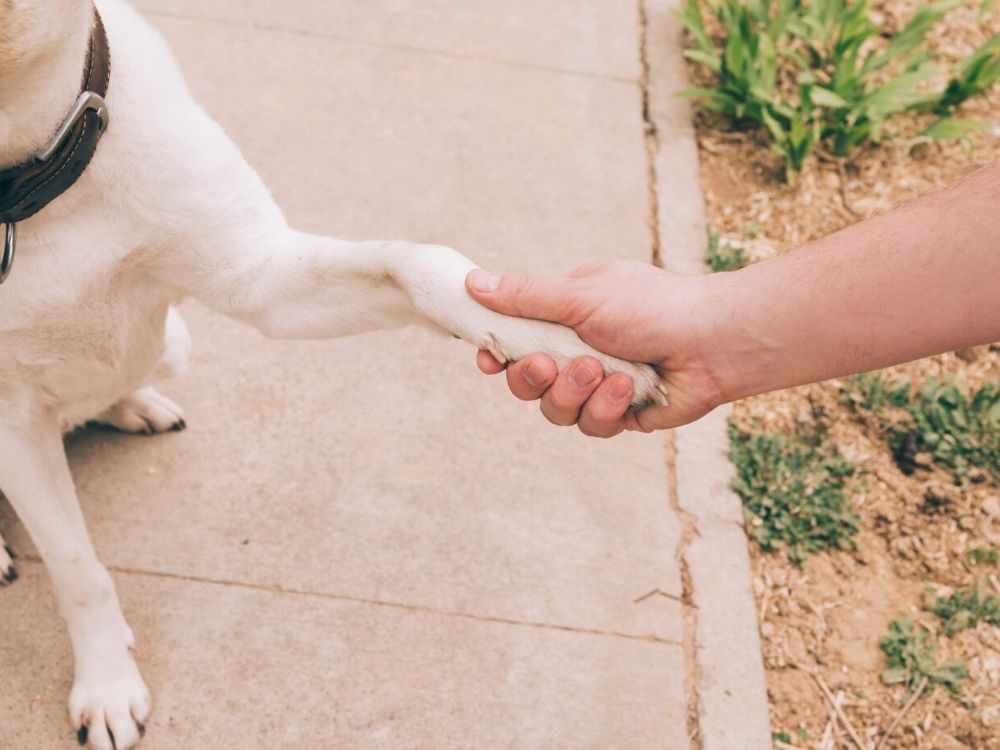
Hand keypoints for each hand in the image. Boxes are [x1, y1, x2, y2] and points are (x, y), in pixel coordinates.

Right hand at [465, 260, 726, 436]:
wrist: (713, 341)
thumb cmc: (652, 306)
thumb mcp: (581, 295)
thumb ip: (525, 296)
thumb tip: (472, 282)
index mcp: (564, 318)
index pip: (515, 340)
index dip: (497, 354)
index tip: (489, 358)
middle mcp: (578, 352)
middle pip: (527, 383)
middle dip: (533, 379)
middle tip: (548, 365)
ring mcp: (599, 386)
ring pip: (556, 410)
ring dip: (575, 393)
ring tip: (603, 371)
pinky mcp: (621, 414)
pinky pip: (592, 425)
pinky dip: (607, 408)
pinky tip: (628, 388)